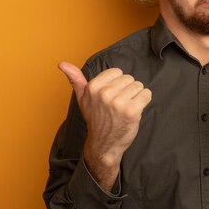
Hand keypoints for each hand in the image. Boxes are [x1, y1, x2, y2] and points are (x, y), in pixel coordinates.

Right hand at [58, 62, 151, 188]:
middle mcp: (105, 93)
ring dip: (136, 96)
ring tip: (125, 108)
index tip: (111, 96)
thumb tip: (62, 63)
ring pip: (138, 86)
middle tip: (118, 105)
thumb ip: (75, 79)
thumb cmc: (95, 119)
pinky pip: (146, 94)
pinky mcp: (132, 111)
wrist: (103, 144)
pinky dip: (144, 101)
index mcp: (93, 87)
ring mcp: (118, 102)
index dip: (117, 84)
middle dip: (126, 90)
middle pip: (129, 79)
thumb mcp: (82, 98)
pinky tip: (134, 111)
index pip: (117, 72)